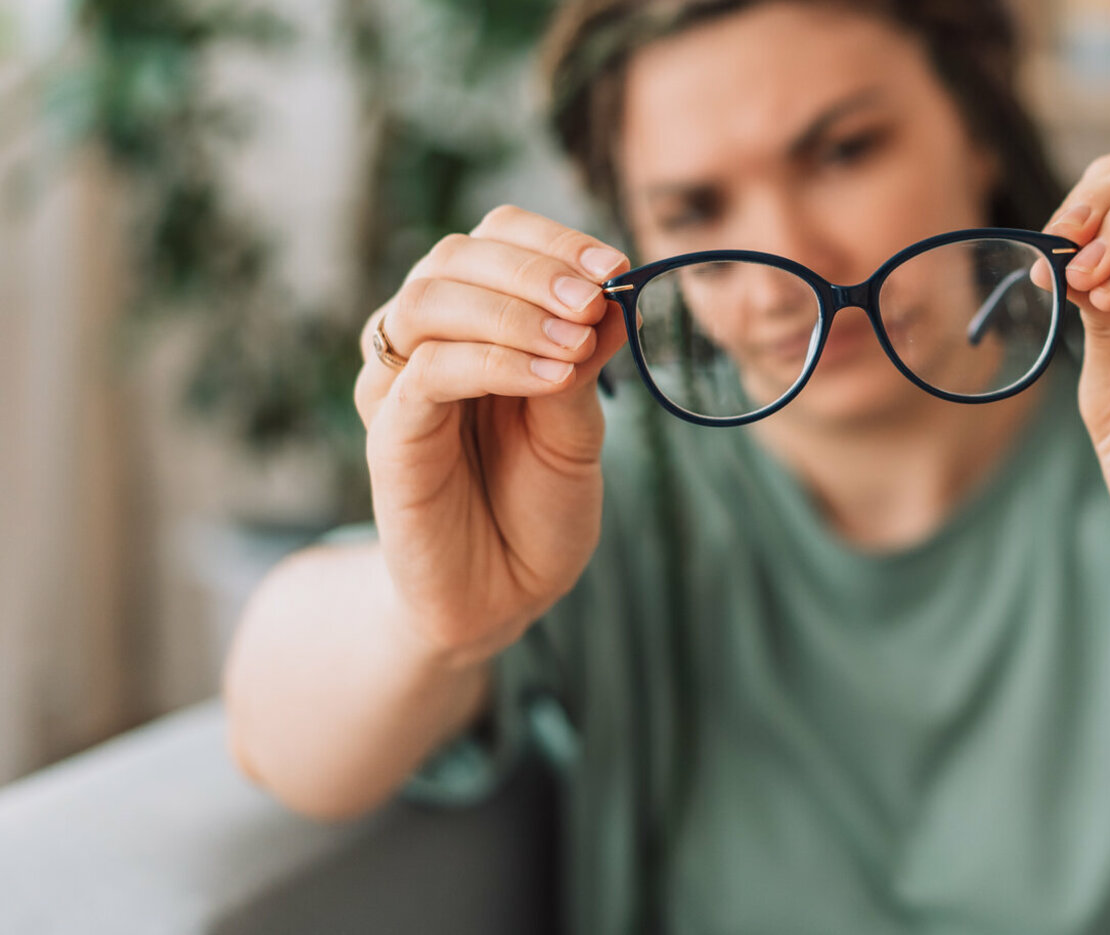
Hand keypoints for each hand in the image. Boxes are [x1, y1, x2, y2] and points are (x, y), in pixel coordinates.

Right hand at [353, 205, 630, 667]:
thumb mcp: (579, 427)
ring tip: (578, 343)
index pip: (494, 239)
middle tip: (599, 296)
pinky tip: (552, 377)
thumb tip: (617, 296)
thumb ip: (586, 362)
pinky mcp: (389, 435)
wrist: (504, 596)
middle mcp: (427, 341)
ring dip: (515, 309)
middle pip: (454, 255)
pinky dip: (495, 361)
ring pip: (430, 299)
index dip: (552, 240)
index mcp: (476, 323)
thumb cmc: (537, 506)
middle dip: (535, 267)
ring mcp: (399, 385)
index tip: (617, 263)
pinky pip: (428, 372)